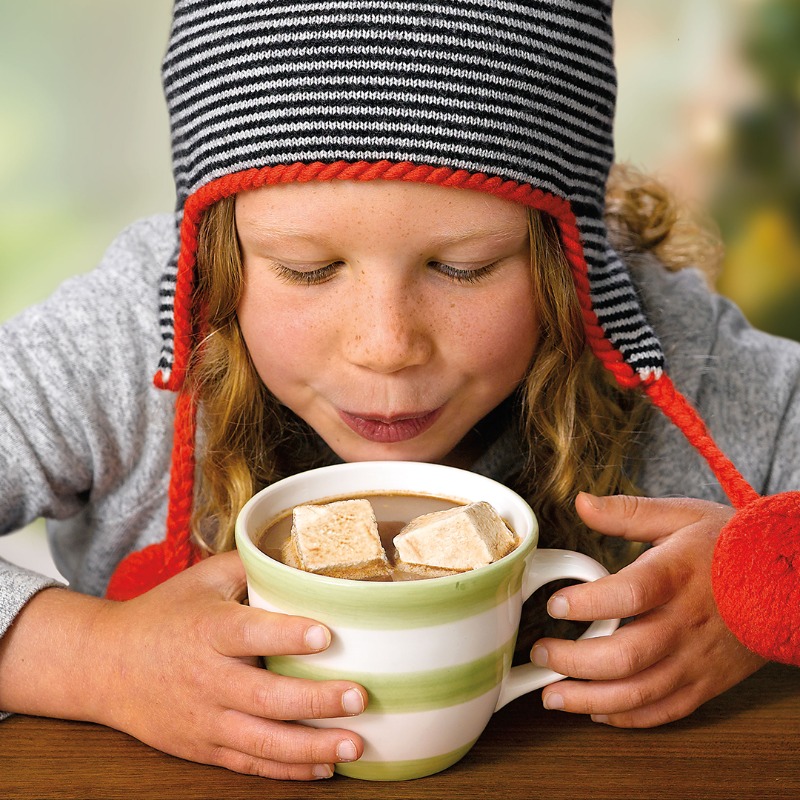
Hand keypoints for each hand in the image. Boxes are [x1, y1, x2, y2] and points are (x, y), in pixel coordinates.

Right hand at [90, 551, 365, 779]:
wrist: (105, 665)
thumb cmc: (165, 614)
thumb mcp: (203, 578)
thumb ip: (251, 566)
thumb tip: (303, 555)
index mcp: (209, 630)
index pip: (251, 634)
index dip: (289, 636)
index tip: (328, 635)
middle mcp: (207, 678)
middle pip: (264, 696)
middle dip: (315, 700)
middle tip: (359, 697)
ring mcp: (204, 719)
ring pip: (262, 741)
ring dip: (311, 747)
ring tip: (355, 744)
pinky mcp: (203, 746)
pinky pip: (249, 764)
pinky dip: (287, 770)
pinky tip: (325, 766)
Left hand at [533, 493, 765, 726]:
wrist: (790, 581)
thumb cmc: (730, 546)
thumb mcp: (679, 516)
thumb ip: (627, 513)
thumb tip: (580, 502)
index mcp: (676, 576)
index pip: (629, 595)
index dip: (588, 603)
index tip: (554, 605)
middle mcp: (686, 623)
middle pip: (626, 655)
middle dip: (574, 661)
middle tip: (540, 652)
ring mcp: (697, 658)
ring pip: (640, 692)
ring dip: (590, 700)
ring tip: (551, 695)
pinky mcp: (707, 683)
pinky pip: (665, 711)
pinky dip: (628, 718)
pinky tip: (597, 712)